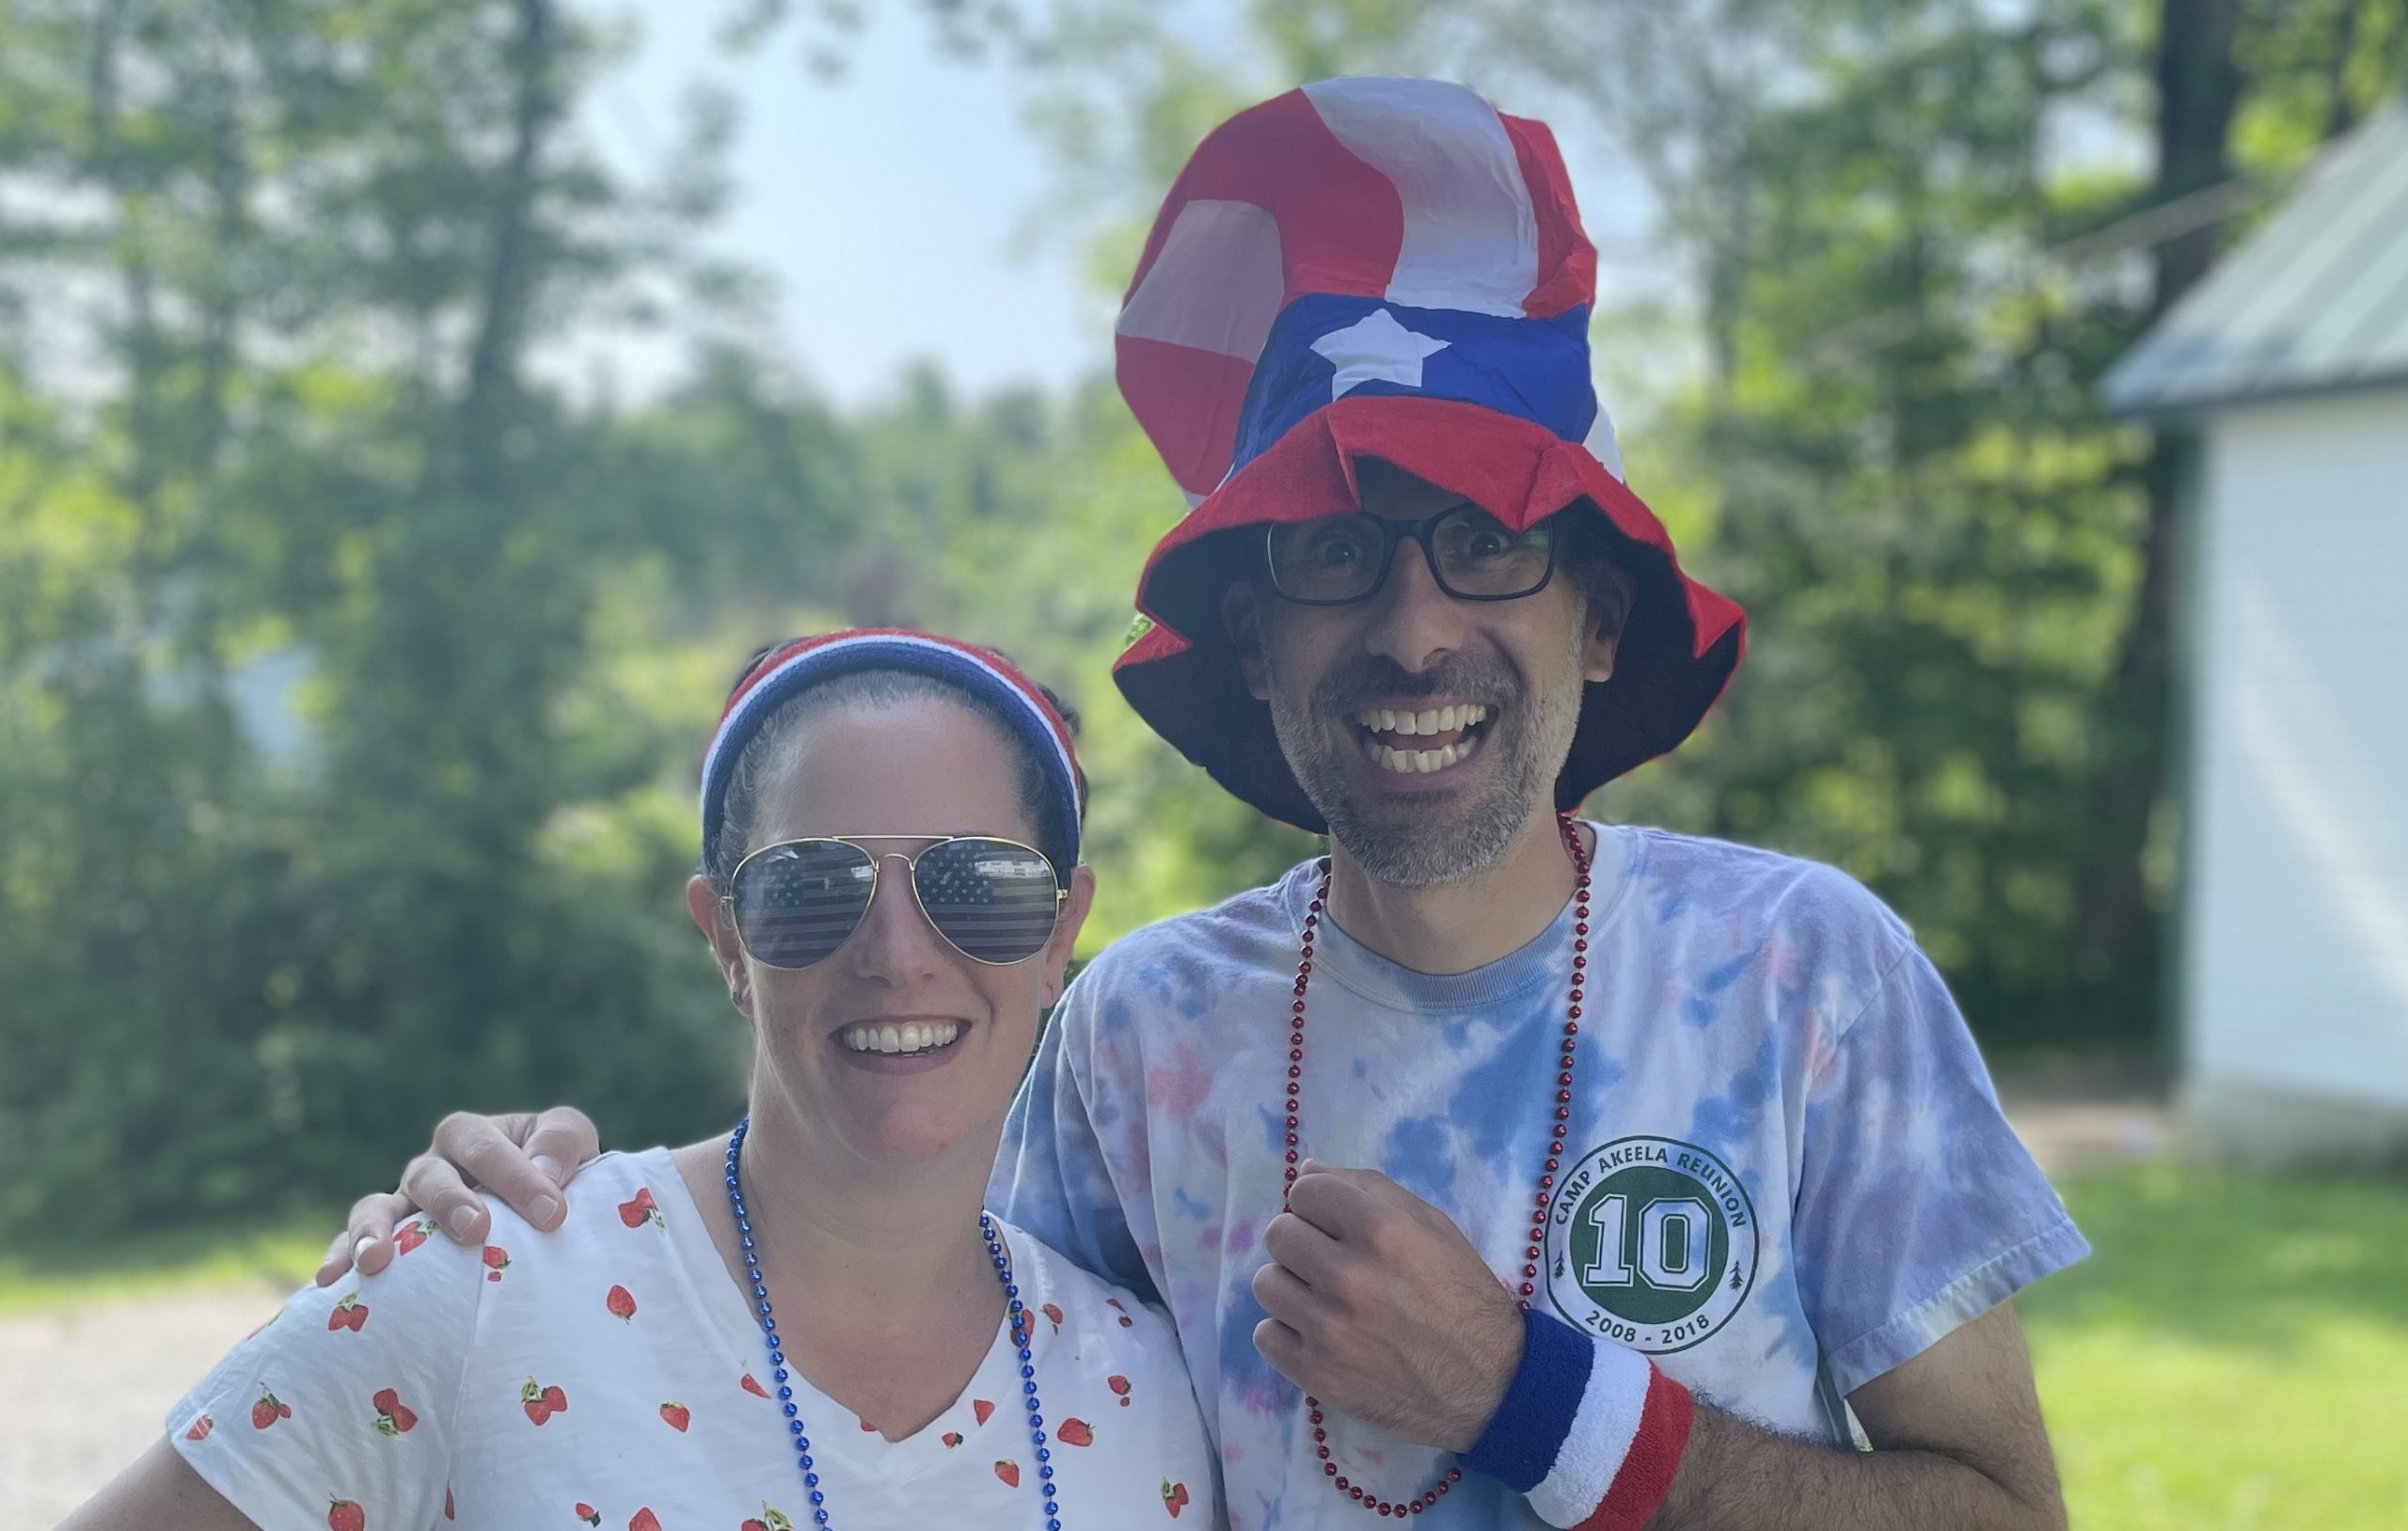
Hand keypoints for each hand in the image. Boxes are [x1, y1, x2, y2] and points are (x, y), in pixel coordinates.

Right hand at [312, 1106, 600, 1284]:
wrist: (547, 1221)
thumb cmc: (559, 1179)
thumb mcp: (572, 1147)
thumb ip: (564, 1143)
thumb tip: (545, 1171)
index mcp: (476, 1138)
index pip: (483, 1145)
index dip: (514, 1174)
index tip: (552, 1213)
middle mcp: (433, 1168)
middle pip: (428, 1175)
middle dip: (449, 1201)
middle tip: (477, 1231)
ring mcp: (405, 1207)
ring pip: (376, 1207)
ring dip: (373, 1231)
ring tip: (377, 1261)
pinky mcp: (389, 1246)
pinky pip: (352, 1247)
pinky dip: (339, 1258)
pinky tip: (332, 1279)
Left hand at [1251, 1160, 1526, 1453]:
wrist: (1491, 1386)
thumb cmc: (1464, 1297)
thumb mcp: (1434, 1227)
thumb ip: (1370, 1190)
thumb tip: (1308, 1170)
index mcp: (1381, 1230)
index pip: (1304, 1190)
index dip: (1318, 1204)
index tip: (1333, 1224)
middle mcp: (1349, 1275)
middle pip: (1279, 1234)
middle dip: (1302, 1242)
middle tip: (1331, 1264)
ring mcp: (1329, 1328)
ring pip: (1266, 1283)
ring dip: (1293, 1287)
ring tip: (1327, 1301)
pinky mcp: (1316, 1373)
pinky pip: (1265, 1335)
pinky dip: (1288, 1333)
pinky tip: (1320, 1335)